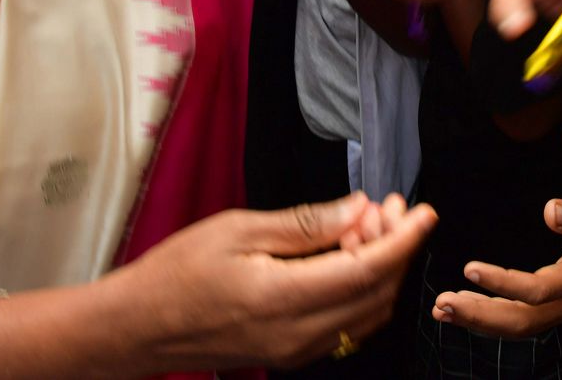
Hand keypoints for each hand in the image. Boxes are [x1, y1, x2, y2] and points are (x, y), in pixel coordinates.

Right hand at [129, 193, 436, 370]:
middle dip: (395, 248)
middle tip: (391, 206)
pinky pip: (345, 327)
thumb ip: (305, 224)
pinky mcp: (289, 354)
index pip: (367, 270)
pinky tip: (346, 257)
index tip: (422, 211)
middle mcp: (297, 334)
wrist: (138, 328)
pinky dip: (359, 291)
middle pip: (375, 294)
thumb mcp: (239, 230)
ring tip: (368, 225)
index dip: (403, 240)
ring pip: (366, 314)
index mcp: (283, 298)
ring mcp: (295, 350)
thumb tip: (359, 209)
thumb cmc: (177, 272)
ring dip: (380, 270)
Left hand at [432, 200, 561, 336]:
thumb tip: (548, 210)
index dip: (503, 283)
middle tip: (441, 304)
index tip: (470, 268)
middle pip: (521, 320)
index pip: (537, 289)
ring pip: (520, 326)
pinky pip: (524, 320)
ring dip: (480, 320)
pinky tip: (469, 309)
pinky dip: (493, 318)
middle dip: (479, 315)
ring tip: (443, 309)